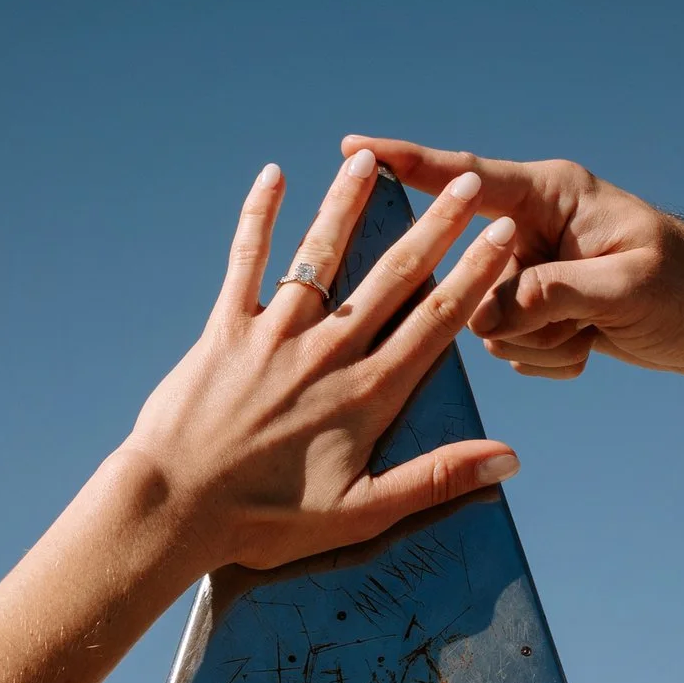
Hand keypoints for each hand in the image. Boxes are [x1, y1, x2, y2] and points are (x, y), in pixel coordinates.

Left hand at [122, 149, 524, 570]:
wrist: (174, 507)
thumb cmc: (267, 522)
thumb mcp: (361, 515)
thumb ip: (435, 480)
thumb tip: (509, 458)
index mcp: (366, 395)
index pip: (435, 323)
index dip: (473, 274)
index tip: (501, 233)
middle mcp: (328, 353)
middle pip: (392, 277)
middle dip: (433, 226)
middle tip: (465, 184)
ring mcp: (274, 334)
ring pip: (322, 254)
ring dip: (349, 204)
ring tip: (372, 160)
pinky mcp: (225, 329)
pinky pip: (245, 261)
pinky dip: (259, 216)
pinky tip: (273, 175)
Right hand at [340, 135, 683, 382]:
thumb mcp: (624, 287)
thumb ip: (552, 294)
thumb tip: (488, 317)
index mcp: (548, 197)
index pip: (465, 180)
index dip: (408, 163)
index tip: (354, 148)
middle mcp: (529, 230)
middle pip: (468, 276)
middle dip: (516, 312)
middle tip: (576, 315)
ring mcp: (528, 272)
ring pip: (486, 321)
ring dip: (539, 341)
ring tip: (593, 331)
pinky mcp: (535, 311)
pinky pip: (511, 348)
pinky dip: (551, 358)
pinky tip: (592, 347)